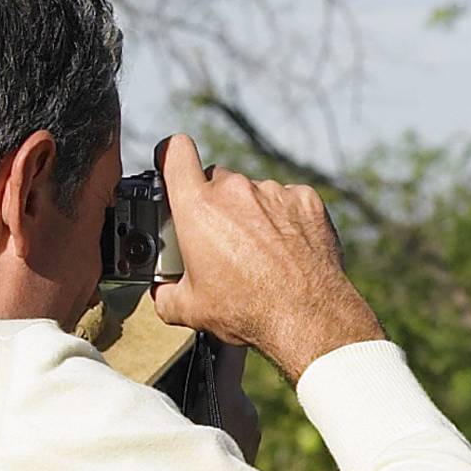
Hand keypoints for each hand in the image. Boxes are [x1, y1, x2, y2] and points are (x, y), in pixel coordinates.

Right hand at [150, 134, 386, 378]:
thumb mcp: (189, 309)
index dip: (171, 155)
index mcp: (198, 206)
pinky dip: (285, 218)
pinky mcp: (306, 200)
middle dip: (215, 204)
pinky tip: (287, 248)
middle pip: (217, 180)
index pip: (176, 151)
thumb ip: (165, 292)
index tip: (172, 164)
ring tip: (260, 251)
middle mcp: (235, 190)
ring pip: (253, 192)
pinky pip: (287, 200)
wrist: (309, 318)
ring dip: (252, 213)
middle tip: (221, 239)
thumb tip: (161, 292)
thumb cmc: (248, 311)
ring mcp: (274, 192)